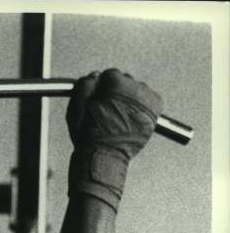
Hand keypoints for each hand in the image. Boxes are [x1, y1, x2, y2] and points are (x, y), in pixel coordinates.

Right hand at [66, 70, 162, 211]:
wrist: (105, 157)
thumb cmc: (87, 135)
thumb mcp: (76, 108)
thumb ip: (84, 86)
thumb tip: (95, 75)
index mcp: (116, 83)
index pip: (109, 75)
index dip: (100, 89)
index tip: (98, 102)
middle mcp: (136, 87)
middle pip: (125, 81)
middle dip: (116, 93)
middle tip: (108, 112)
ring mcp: (148, 97)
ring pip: (136, 91)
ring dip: (128, 100)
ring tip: (119, 118)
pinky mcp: (156, 108)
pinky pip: (148, 100)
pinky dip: (140, 106)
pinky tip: (130, 118)